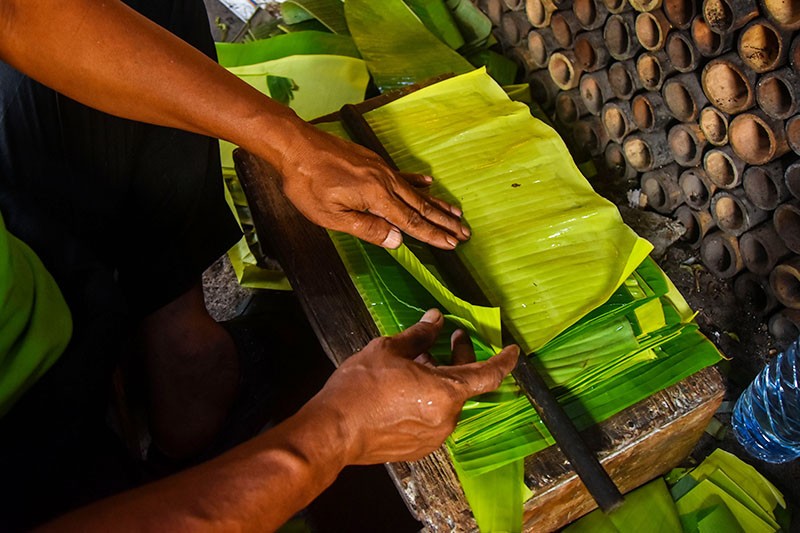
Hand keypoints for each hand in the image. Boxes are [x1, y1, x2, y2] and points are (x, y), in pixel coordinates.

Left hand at [277, 125, 470, 249]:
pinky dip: (417, 181)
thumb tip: (397, 240)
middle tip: (464, 232)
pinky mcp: (373, 162)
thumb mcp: (332, 216)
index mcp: (376, 197)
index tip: (451, 244)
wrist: (295, 146)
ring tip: (455, 212)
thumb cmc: (308, 184)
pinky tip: (427, 182)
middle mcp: (385, 181)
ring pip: (415, 191)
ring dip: (436, 204)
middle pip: (421, 206)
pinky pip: (401, 174)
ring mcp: (381, 169)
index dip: (432, 235)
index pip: (411, 222)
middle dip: (444, 222)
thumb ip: (366, 229)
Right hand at [310, 309, 518, 463]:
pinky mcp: (418, 448)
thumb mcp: (389, 350)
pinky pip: (433, 418)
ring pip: (447, 401)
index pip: (488, 375)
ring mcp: (433, 436)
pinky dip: (428, 399)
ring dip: (439, 379)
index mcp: (445, 392)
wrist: (333, 431)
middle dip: (459, 358)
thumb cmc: (359, 389)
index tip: (512, 350)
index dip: (504, 360)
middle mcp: (446, 418)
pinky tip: (406, 387)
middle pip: (464, 385)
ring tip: (416, 361)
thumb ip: (419, 335)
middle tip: (450, 338)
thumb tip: (435, 320)